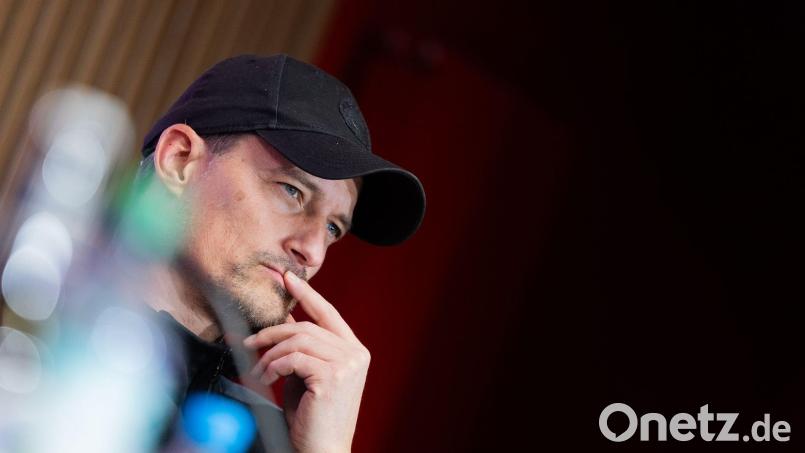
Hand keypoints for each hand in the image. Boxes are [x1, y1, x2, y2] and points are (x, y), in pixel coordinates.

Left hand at [244, 271, 370, 452]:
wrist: (322, 450)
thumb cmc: (313, 418)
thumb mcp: (307, 375)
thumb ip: (302, 349)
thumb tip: (284, 323)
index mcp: (354, 351)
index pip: (329, 313)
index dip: (307, 294)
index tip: (288, 279)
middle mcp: (355, 354)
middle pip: (307, 326)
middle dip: (273, 332)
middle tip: (250, 342)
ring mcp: (347, 364)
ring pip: (298, 340)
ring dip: (270, 355)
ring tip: (259, 371)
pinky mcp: (332, 377)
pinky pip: (293, 359)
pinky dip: (273, 366)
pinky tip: (266, 379)